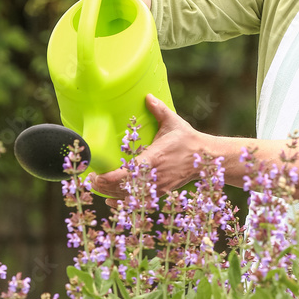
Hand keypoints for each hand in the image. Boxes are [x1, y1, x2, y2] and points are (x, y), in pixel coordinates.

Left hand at [89, 94, 204, 197]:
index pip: (126, 173)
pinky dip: (123, 202)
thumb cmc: (187, 139)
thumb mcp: (173, 122)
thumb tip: (147, 95)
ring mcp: (157, 187)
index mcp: (153, 158)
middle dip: (104, 186)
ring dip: (110, 194)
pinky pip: (138, 202)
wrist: (207, 159)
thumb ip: (159, 109)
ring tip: (98, 186)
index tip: (96, 173)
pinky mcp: (161, 193)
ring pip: (129, 198)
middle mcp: (154, 176)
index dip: (107, 177)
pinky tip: (112, 201)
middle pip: (122, 188)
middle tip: (91, 178)